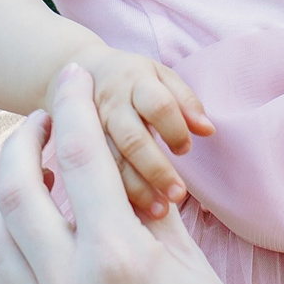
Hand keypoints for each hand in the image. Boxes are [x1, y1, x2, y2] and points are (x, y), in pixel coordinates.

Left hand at [0, 69, 283, 283]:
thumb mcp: (188, 263)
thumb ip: (144, 205)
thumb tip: (114, 160)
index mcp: (119, 255)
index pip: (79, 154)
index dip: (71, 105)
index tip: (69, 76)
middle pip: (15, 191)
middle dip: (20, 144)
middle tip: (36, 121)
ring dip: (6, 196)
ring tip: (29, 173)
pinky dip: (11, 248)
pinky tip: (32, 232)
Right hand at [59, 48, 213, 219]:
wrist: (78, 72)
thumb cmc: (133, 80)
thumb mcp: (161, 77)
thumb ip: (186, 102)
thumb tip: (208, 130)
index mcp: (136, 80)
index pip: (159, 105)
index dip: (175, 130)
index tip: (185, 150)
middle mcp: (110, 103)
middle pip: (132, 139)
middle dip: (157, 169)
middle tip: (179, 194)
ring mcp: (90, 125)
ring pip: (111, 160)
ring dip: (136, 188)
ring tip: (160, 211)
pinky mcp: (76, 144)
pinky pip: (93, 173)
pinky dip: (114, 193)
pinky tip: (133, 211)